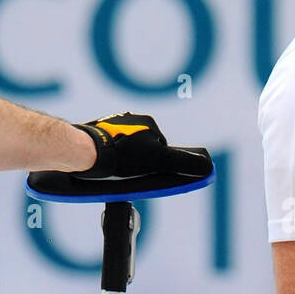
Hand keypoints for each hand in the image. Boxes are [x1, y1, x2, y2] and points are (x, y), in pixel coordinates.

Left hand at [73, 113, 210, 180]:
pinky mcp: (94, 130)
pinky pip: (105, 145)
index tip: (146, 174)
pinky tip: (101, 166)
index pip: (160, 147)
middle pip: (141, 146)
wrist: (86, 152)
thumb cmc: (122, 157)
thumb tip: (208, 165)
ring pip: (123, 146)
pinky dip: (106, 155)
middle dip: (138, 160)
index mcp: (147, 122)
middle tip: (128, 176)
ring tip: (113, 173)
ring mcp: (109, 123)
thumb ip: (183, 162)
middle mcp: (129, 117)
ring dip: (121, 159)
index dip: (156, 164)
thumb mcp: (159, 161)